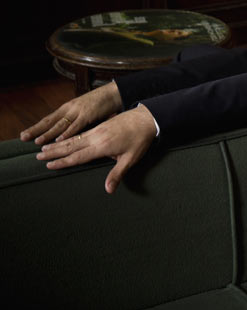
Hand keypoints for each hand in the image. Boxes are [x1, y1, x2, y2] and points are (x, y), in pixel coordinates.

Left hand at [20, 82, 123, 144]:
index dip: (35, 127)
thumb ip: (74, 122)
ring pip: (60, 124)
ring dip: (49, 133)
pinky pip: (76, 125)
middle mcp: (69, 109)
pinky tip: (60, 139)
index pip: (48, 120)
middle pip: (50, 122)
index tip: (24, 135)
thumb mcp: (82, 112)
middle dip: (36, 130)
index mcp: (67, 109)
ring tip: (38, 141)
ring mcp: (78, 111)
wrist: (112, 93)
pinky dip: (68, 132)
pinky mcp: (88, 114)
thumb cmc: (98, 104)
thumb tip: (66, 134)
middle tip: (24, 138)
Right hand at [36, 105, 156, 193]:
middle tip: (38, 157)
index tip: (49, 166)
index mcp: (102, 146)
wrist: (146, 118)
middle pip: (71, 146)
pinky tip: (63, 139)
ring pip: (74, 139)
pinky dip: (69, 138)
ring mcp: (97, 130)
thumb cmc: (140, 140)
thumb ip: (118, 174)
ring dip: (58, 144)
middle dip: (54, 152)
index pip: (78, 156)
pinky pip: (80, 133)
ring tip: (44, 148)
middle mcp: (96, 137)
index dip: (63, 162)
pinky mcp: (99, 126)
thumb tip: (108, 190)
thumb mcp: (131, 159)